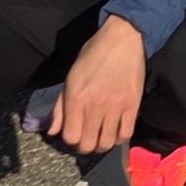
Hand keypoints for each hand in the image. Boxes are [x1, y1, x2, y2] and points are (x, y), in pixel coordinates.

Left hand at [47, 15, 147, 153]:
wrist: (122, 39)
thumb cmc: (92, 55)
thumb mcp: (70, 77)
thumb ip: (59, 107)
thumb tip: (52, 131)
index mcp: (76, 98)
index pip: (70, 136)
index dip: (70, 139)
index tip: (74, 133)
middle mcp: (95, 106)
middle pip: (88, 144)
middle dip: (85, 146)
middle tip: (87, 139)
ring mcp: (115, 106)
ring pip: (107, 142)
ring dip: (101, 145)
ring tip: (101, 137)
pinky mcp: (132, 104)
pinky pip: (126, 133)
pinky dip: (119, 138)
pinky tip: (116, 132)